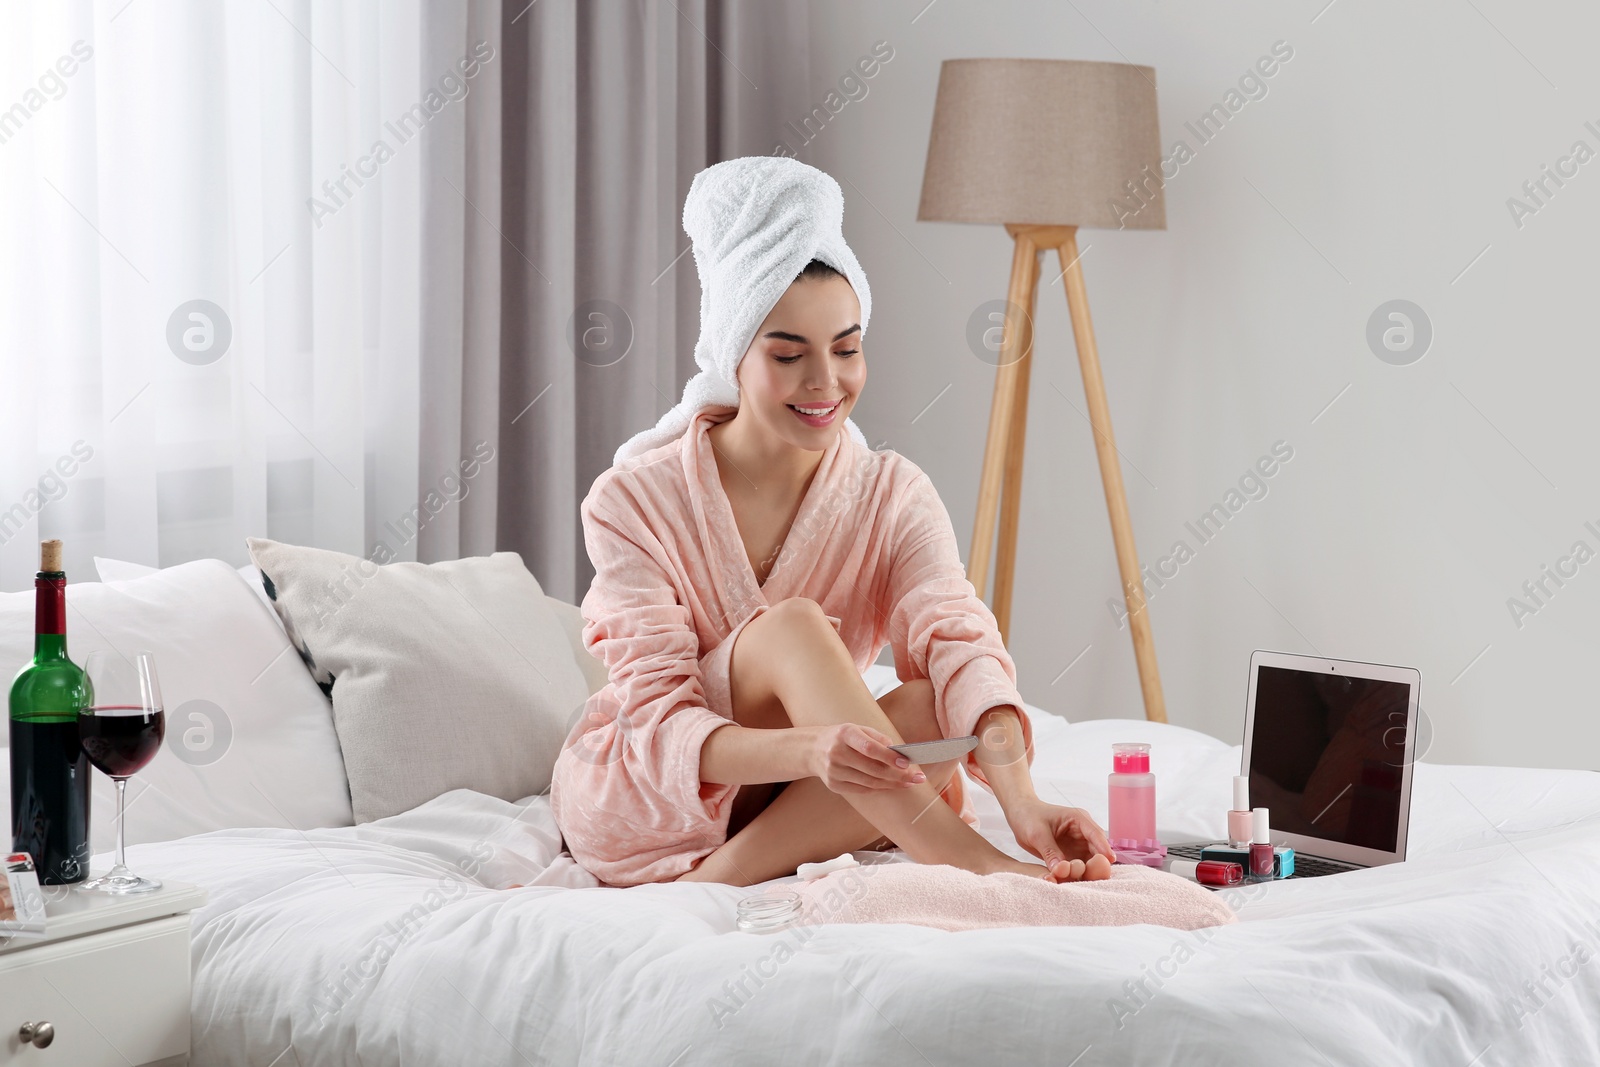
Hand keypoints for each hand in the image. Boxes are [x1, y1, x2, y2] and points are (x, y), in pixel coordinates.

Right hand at [808, 723, 925, 793]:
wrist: (812, 749)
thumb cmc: (842, 738)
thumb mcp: (858, 729)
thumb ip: (878, 738)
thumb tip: (899, 752)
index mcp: (844, 734)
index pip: (870, 748)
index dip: (889, 757)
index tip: (907, 763)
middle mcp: (836, 753)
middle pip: (872, 769)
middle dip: (898, 775)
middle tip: (917, 778)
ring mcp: (833, 771)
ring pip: (869, 782)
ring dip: (892, 784)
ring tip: (909, 783)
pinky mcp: (833, 785)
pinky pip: (862, 790)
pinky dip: (879, 788)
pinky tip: (891, 785)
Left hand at [1004, 796, 1115, 877]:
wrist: (1020, 816)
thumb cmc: (1029, 817)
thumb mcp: (1037, 833)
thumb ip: (1050, 851)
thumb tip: (1061, 869)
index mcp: (1078, 819)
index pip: (1095, 833)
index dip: (1104, 847)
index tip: (1109, 861)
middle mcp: (1083, 832)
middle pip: (1098, 850)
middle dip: (1098, 864)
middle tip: (1098, 878)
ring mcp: (1079, 845)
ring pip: (1091, 862)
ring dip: (1088, 872)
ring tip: (1084, 884)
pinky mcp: (1073, 855)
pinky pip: (1080, 867)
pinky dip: (1078, 875)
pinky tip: (1074, 883)